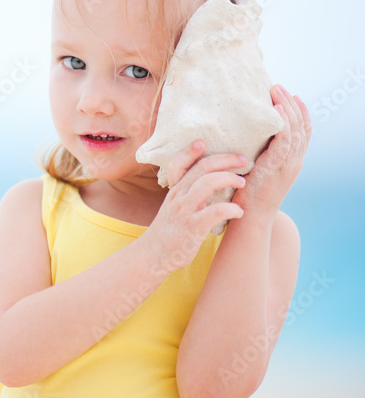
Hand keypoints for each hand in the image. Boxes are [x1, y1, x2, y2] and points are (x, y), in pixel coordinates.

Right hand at [143, 141, 246, 272]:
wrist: (154, 255)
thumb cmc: (171, 230)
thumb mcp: (174, 206)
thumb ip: (188, 192)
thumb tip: (210, 179)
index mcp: (175, 190)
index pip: (179, 163)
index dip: (190, 151)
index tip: (203, 142)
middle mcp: (178, 196)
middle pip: (201, 168)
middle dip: (225, 160)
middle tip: (243, 160)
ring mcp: (184, 211)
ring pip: (206, 184)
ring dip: (228, 179)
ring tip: (242, 182)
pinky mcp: (192, 227)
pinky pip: (214, 212)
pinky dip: (230, 209)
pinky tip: (239, 212)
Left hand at [232, 84, 310, 216]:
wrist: (250, 217)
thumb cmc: (248, 194)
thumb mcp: (259, 169)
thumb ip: (260, 154)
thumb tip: (248, 136)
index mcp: (292, 161)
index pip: (303, 132)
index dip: (299, 112)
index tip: (292, 95)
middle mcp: (295, 161)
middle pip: (301, 126)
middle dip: (291, 104)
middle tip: (279, 87)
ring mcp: (288, 164)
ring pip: (294, 130)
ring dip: (286, 108)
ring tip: (276, 91)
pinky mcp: (277, 167)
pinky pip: (284, 141)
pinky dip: (283, 124)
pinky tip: (275, 110)